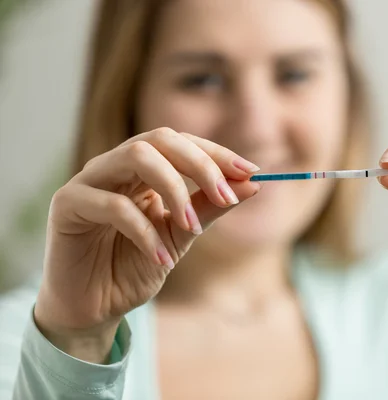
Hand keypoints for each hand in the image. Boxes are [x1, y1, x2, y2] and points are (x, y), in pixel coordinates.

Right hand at [35, 128, 260, 361]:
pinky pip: (113, 206)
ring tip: (192, 226)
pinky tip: (161, 259)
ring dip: (175, 189)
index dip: (217, 153)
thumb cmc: (136, 265)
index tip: (251, 171)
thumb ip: (210, 207)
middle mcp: (115, 165)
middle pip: (160, 139)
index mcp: (142, 169)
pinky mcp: (67, 205)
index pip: (182, 142)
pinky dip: (145, 233)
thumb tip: (252, 183)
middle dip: (201, 164)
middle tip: (227, 198)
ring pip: (136, 157)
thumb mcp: (182, 234)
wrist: (96, 306)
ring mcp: (88, 181)